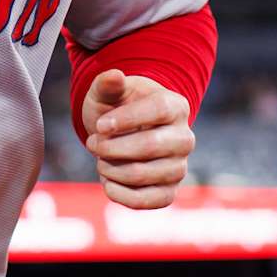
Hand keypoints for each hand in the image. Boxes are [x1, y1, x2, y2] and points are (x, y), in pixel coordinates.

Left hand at [81, 69, 193, 209]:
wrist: (124, 134)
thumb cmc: (117, 108)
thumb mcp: (108, 93)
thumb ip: (107, 84)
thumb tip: (113, 76)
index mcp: (176, 106)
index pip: (158, 110)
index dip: (127, 119)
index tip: (100, 125)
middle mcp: (185, 138)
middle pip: (150, 146)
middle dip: (111, 147)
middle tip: (92, 143)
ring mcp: (179, 168)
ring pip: (143, 175)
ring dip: (111, 169)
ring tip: (100, 159)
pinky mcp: (168, 192)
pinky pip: (145, 201)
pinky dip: (118, 193)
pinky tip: (107, 181)